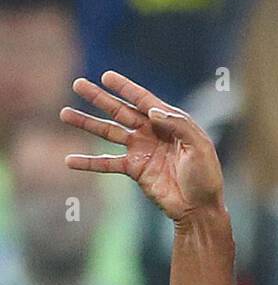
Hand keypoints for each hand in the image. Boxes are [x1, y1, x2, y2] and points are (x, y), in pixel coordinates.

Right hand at [60, 71, 223, 220]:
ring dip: (87, 123)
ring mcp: (141, 150)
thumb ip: (178, 125)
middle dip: (99, 98)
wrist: (200, 209)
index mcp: (170, 122)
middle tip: (78, 84)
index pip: (143, 100)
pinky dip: (89, 163)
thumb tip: (151, 112)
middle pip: (120, 111)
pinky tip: (70, 160)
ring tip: (65, 113)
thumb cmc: (206, 177)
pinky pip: (108, 163)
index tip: (106, 76)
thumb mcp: (199, 147)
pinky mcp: (135, 169)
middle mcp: (152, 132)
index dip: (125, 88)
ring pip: (108, 132)